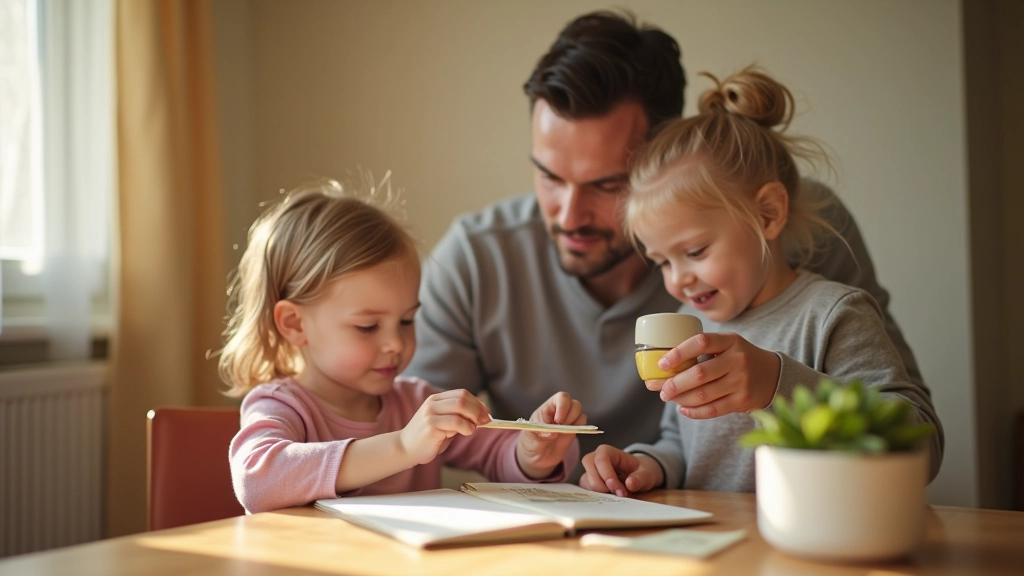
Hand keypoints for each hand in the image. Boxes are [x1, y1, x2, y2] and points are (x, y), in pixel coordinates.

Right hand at [399, 389, 489, 464]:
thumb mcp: (444, 423)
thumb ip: (459, 417)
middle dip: (478, 410)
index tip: (486, 413)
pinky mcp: (431, 426)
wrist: (405, 448)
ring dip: (472, 419)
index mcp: (436, 399)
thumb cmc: (428, 438)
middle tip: (485, 421)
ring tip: (472, 429)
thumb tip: (482, 415)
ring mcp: (430, 413)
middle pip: (462, 398)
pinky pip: (456, 423)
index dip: (477, 402)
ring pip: (460, 407)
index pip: (462, 393)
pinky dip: (466, 427)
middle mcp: (432, 403)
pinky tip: (466, 432)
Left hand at [516, 391, 584, 478]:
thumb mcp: (531, 439)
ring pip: (580, 413)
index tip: (558, 421)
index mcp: (548, 407)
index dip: (563, 407)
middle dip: (570, 417)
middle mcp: (560, 411)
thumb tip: (553, 434)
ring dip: (575, 423)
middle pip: (575, 404)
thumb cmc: (531, 443)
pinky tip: (568, 436)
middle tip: (561, 429)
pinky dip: (580, 429)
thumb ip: (540, 435)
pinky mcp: (574, 429)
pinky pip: (583, 424)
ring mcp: (568, 420)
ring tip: (563, 433)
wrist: (537, 458)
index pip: (561, 398)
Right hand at [579, 445, 662, 496]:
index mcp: (607, 451)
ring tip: (617, 495)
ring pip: (586, 482)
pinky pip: (587, 490)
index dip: (608, 475)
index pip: (601, 460)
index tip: (619, 491)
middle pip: (590, 470)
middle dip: (602, 485)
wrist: (639, 475)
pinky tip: (610, 498)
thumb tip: (629, 484)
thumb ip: (640, 478)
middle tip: (619, 494)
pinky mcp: (589, 482)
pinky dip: (597, 496)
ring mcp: (590, 471)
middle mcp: (595, 458)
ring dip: (600, 492)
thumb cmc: (641, 471)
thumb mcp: (647, 474)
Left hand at [654, 332, 780, 417]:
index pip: (701, 342)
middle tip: (661, 389)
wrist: (773, 375)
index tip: (662, 363)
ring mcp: (741, 381)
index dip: (679, 352)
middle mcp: (737, 360)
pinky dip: (694, 412)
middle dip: (674, 383)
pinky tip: (683, 409)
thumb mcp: (727, 345)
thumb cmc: (738, 358)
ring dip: (681, 399)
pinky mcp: (742, 401)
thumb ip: (702, 350)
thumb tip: (662, 364)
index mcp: (730, 341)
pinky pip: (713, 410)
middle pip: (699, 373)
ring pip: (703, 394)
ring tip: (669, 398)